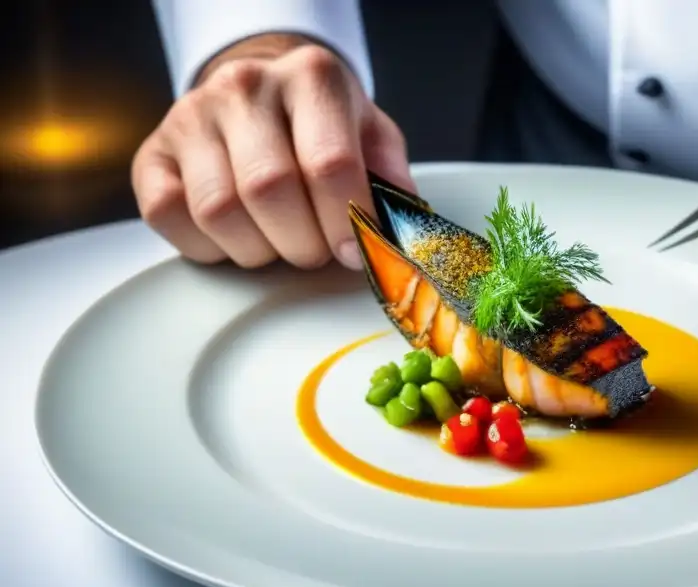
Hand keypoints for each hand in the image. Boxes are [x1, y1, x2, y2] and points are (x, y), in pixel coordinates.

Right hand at [132, 36, 413, 269]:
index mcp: (312, 77)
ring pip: (219, 212)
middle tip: (317, 249)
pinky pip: (171, 218)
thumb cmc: (323, 127)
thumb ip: (392, 183)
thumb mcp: (372, 138)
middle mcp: (245, 87)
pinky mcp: (152, 153)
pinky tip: (238, 236)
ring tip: (279, 240)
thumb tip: (398, 236)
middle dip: (303, 243)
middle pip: (270, 191)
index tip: (354, 251)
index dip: (346, 223)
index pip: (329, 164)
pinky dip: (209, 248)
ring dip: (259, 250)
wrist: (259, 95)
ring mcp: (191, 116)